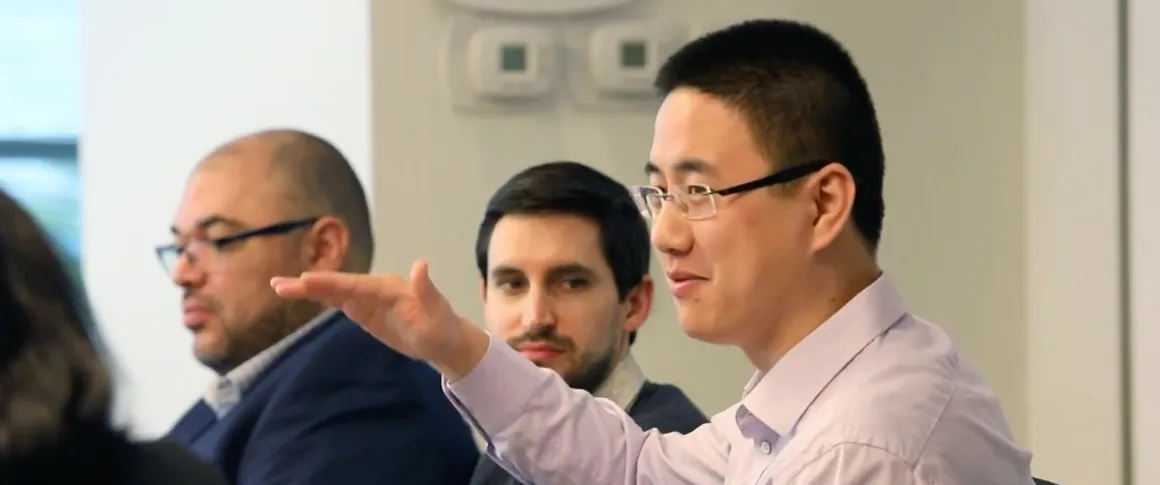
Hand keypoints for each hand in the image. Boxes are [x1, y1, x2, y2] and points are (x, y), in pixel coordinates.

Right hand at [270, 259, 488, 378]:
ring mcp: (368, 299)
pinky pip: (338, 302)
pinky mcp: (365, 311)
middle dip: (309, 284)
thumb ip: (426, 290)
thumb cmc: (442, 329)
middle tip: (278, 284)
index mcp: (390, 287)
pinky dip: (319, 298)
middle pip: (338, 285)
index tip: (306, 280)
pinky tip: (300, 294)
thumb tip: (421, 264)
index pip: (356, 284)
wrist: (444, 341)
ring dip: (307, 289)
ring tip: (278, 287)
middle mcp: (375, 288)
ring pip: (334, 292)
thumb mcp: (437, 313)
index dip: (331, 283)